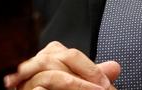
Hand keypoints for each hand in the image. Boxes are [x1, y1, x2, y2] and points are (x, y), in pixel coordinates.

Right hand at [4, 41, 121, 89]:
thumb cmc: (56, 88)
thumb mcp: (78, 83)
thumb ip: (92, 76)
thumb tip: (115, 66)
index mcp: (50, 56)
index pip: (72, 56)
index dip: (91, 70)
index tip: (105, 86)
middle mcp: (36, 64)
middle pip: (61, 64)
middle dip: (84, 79)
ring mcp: (26, 79)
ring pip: (50, 76)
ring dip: (74, 85)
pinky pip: (36, 89)